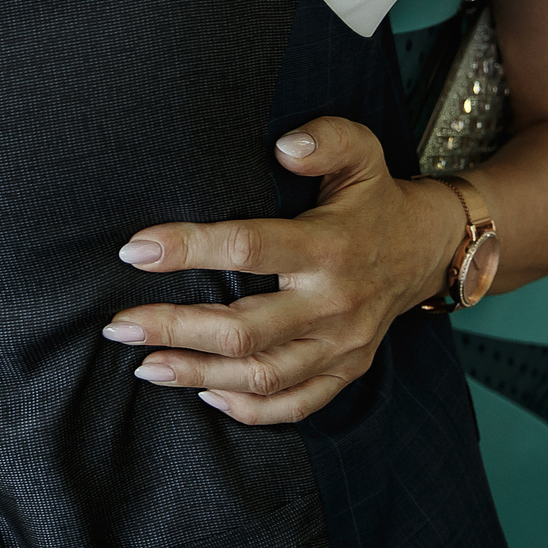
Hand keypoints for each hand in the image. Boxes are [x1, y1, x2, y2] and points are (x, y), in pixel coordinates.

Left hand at [102, 118, 468, 424]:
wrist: (427, 249)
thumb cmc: (374, 197)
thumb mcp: (361, 151)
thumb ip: (326, 140)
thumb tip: (283, 148)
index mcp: (329, 246)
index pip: (250, 248)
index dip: (189, 249)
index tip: (135, 251)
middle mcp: (335, 303)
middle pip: (245, 330)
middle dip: (174, 329)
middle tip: (120, 327)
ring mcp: (342, 345)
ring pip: (261, 375)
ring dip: (197, 374)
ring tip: (145, 365)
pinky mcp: (347, 370)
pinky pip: (295, 405)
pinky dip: (247, 407)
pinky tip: (204, 393)